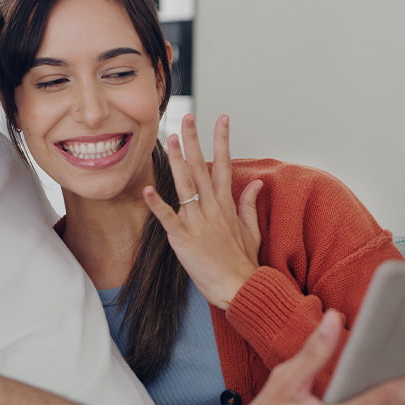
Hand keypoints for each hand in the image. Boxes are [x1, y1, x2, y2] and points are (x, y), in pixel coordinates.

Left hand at [142, 114, 262, 308]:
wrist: (240, 287)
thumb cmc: (244, 263)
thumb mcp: (252, 230)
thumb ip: (249, 204)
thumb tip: (257, 183)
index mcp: (226, 205)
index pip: (225, 164)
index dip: (222, 139)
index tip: (221, 118)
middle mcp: (212, 208)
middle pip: (201, 167)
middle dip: (194, 140)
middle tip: (187, 117)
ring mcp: (197, 222)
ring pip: (185, 185)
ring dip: (177, 160)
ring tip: (171, 138)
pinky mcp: (183, 238)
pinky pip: (168, 218)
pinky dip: (157, 204)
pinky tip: (147, 189)